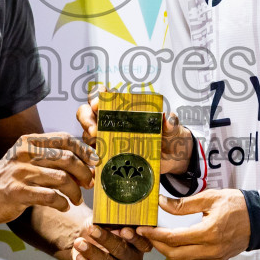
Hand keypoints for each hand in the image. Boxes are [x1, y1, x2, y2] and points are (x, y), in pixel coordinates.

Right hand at [0, 133, 94, 224]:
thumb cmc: (10, 178)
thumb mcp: (26, 159)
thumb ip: (50, 156)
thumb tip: (85, 161)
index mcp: (29, 141)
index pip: (64, 139)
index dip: (84, 150)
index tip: (94, 162)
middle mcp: (25, 154)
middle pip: (67, 158)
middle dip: (84, 173)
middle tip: (89, 184)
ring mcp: (20, 173)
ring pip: (62, 178)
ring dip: (75, 192)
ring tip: (76, 199)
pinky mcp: (17, 192)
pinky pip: (50, 196)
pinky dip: (62, 202)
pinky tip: (63, 206)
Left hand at [70, 224, 152, 259]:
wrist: (85, 239)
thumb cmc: (101, 227)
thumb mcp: (108, 221)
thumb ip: (114, 221)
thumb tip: (115, 218)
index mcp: (139, 245)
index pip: (142, 244)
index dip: (134, 238)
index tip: (124, 230)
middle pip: (123, 252)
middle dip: (106, 240)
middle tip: (92, 230)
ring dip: (92, 252)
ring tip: (79, 242)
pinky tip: (79, 256)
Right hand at [76, 92, 193, 174]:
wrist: (173, 159)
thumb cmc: (169, 137)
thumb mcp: (173, 129)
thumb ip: (170, 123)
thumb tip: (168, 118)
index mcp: (123, 108)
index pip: (102, 96)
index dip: (95, 97)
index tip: (98, 103)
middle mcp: (110, 121)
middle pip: (86, 114)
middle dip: (87, 119)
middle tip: (95, 130)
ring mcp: (107, 139)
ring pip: (87, 135)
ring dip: (89, 139)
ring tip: (98, 147)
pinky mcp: (109, 157)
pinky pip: (94, 157)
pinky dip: (93, 159)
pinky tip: (97, 163)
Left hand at [145, 190, 249, 259]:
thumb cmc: (238, 205)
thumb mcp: (211, 198)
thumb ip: (184, 204)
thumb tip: (163, 204)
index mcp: (209, 232)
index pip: (173, 238)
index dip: (154, 235)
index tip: (143, 229)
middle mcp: (211, 249)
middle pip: (174, 255)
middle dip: (157, 245)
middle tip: (149, 234)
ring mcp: (215, 257)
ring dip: (168, 254)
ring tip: (161, 240)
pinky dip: (181, 259)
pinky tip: (177, 247)